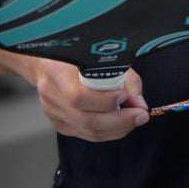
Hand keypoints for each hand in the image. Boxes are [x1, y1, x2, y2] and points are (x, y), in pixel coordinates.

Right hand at [30, 61, 148, 141]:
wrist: (48, 60)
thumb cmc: (77, 54)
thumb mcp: (100, 57)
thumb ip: (123, 78)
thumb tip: (139, 103)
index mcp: (57, 70)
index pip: (78, 96)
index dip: (104, 100)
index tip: (125, 96)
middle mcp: (51, 93)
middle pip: (86, 119)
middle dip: (119, 121)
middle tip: (141, 115)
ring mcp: (53, 111)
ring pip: (87, 130)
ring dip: (116, 128)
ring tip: (134, 119)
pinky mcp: (59, 123)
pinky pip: (85, 134)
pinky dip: (107, 131)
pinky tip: (120, 124)